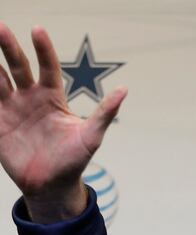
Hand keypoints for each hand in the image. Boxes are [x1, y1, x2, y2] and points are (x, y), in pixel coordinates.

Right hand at [0, 24, 125, 221]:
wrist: (52, 186)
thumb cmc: (75, 161)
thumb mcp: (91, 137)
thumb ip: (104, 113)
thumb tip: (124, 90)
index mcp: (52, 97)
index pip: (47, 66)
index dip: (43, 49)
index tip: (37, 30)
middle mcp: (30, 98)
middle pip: (18, 66)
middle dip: (9, 48)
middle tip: (1, 28)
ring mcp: (11, 109)